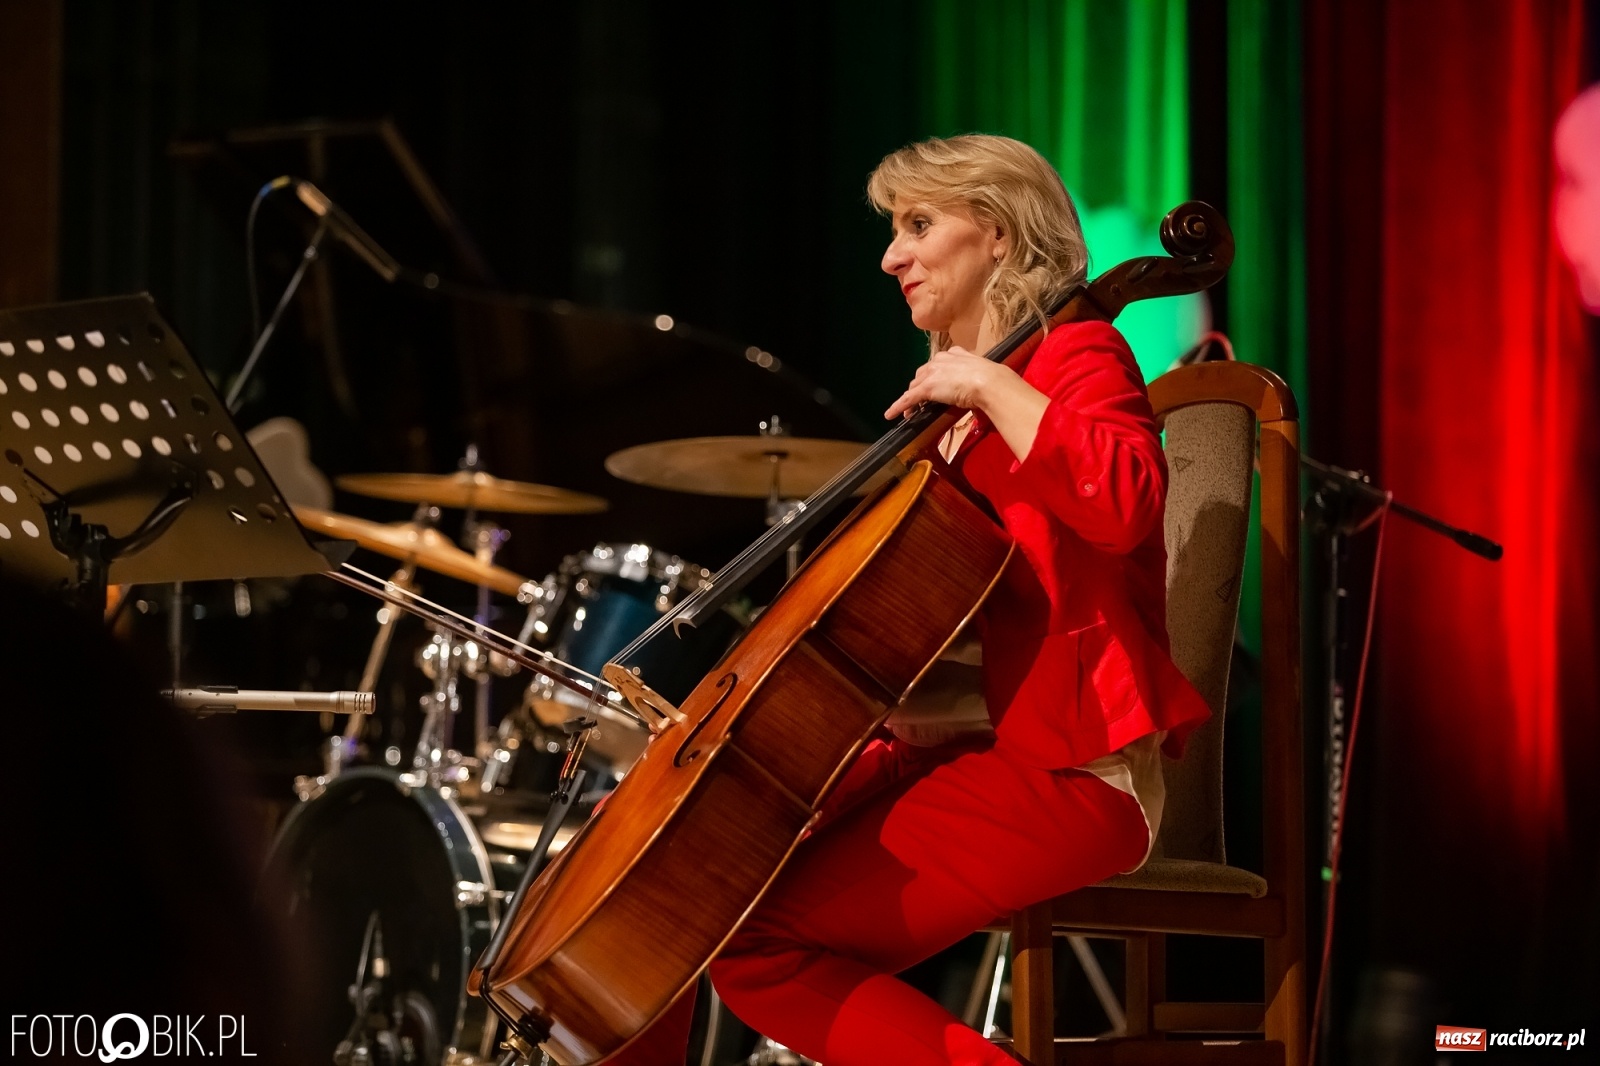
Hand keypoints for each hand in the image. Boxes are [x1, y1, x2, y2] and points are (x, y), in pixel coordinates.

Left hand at [884, 347, 1009, 418]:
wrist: (990, 382)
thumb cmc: (993, 379)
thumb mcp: (982, 374)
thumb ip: (975, 378)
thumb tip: (980, 390)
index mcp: (954, 354)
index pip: (937, 366)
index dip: (933, 378)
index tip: (934, 387)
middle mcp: (940, 360)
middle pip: (922, 375)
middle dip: (919, 387)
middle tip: (920, 402)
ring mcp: (932, 373)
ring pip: (915, 386)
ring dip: (911, 399)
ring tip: (910, 412)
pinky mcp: (926, 388)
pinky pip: (908, 398)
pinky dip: (898, 407)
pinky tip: (891, 415)